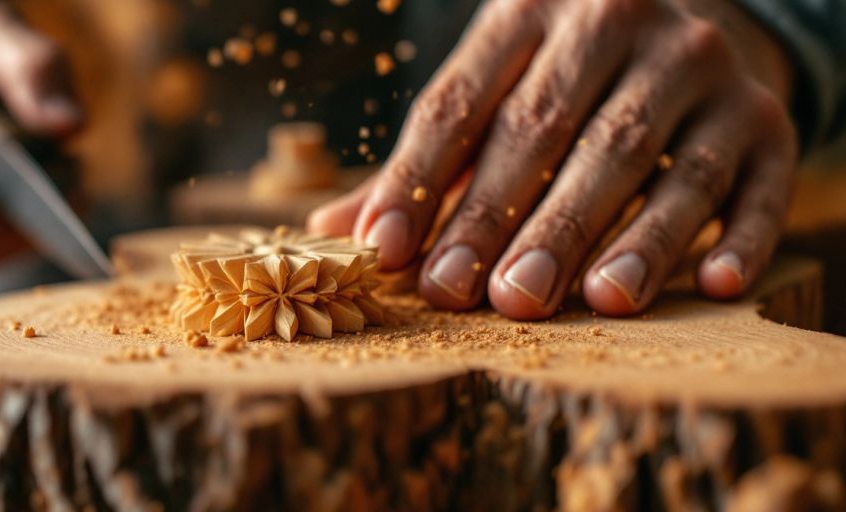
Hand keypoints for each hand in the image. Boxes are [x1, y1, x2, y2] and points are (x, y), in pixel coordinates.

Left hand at [309, 0, 796, 318]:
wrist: (691, 22)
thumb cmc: (563, 75)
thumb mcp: (493, 88)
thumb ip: (425, 161)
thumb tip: (335, 229)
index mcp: (528, 9)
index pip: (461, 99)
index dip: (420, 178)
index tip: (388, 251)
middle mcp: (618, 21)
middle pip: (549, 130)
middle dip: (506, 219)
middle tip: (469, 293)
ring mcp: (702, 67)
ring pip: (651, 158)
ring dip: (618, 237)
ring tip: (583, 301)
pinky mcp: (769, 117)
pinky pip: (757, 181)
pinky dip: (737, 235)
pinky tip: (708, 288)